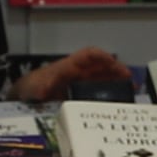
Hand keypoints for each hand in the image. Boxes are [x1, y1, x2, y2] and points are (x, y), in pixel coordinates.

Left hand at [12, 45, 131, 103]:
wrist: (26, 97)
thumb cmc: (32, 87)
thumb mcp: (37, 84)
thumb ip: (44, 84)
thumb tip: (48, 87)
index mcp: (69, 66)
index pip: (89, 55)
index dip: (103, 57)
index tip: (114, 63)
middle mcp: (79, 72)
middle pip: (102, 66)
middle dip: (117, 71)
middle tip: (129, 80)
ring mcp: (82, 82)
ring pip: (104, 78)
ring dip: (117, 82)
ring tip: (131, 90)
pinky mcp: (82, 94)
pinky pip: (100, 90)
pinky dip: (111, 93)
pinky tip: (118, 101)